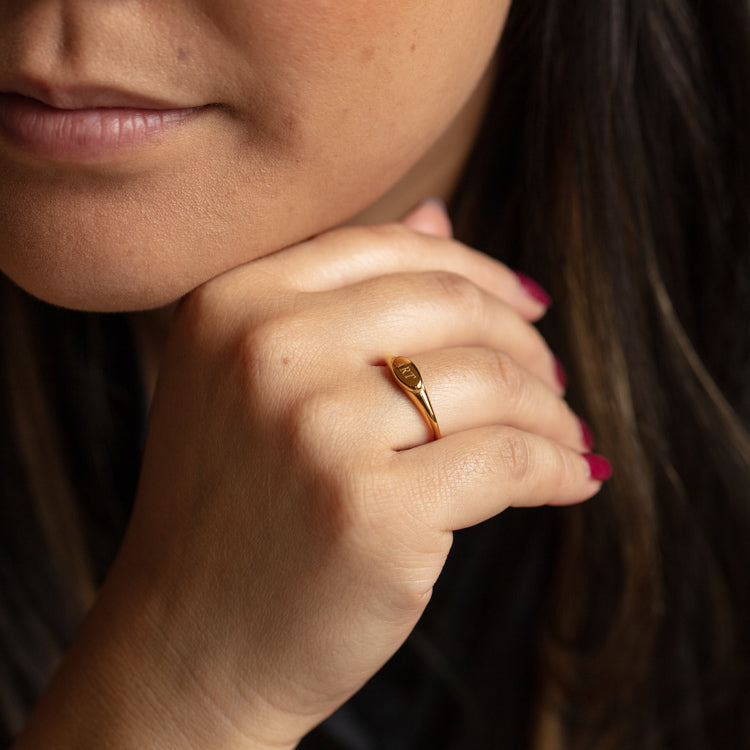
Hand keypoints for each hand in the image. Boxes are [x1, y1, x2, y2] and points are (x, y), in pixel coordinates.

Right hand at [109, 202, 604, 746]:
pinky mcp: (372, 509)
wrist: (190, 645)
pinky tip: (574, 480)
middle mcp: (265, 351)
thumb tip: (438, 214)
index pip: (388, 251)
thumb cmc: (232, 513)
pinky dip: (558, 466)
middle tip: (552, 380)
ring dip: (549, 409)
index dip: (477, 270)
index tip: (528, 306)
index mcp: (231, 304)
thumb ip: (343, 294)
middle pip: (448, 306)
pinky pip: (508, 459)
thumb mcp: (253, 383)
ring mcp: (316, 428)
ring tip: (567, 435)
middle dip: (523, 340)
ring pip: (489, 382)